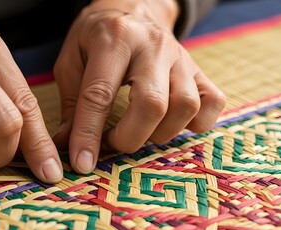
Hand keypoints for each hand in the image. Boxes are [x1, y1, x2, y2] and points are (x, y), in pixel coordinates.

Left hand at [53, 0, 225, 173]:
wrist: (132, 11)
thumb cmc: (97, 39)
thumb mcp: (71, 61)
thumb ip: (72, 103)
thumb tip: (68, 146)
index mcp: (114, 39)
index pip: (100, 95)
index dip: (88, 134)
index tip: (82, 163)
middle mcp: (153, 46)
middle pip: (152, 104)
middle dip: (129, 137)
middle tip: (113, 142)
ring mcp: (181, 57)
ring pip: (185, 106)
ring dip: (160, 133)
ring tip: (140, 130)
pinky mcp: (199, 69)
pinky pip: (213, 102)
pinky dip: (196, 123)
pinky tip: (172, 122)